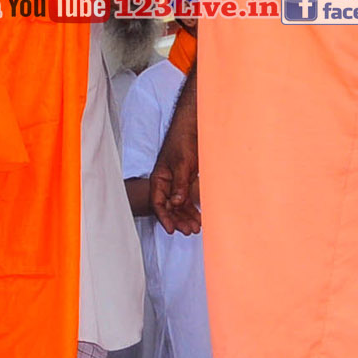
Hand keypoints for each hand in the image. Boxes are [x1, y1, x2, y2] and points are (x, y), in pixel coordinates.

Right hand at [150, 90, 201, 234]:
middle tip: (189, 230)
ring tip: (196, 228)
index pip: (158, 202)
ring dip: (186, 216)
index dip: (164, 217)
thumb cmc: (182, 141)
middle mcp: (167, 183)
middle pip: (169, 207)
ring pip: (179, 205)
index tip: (172, 229)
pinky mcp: (187, 181)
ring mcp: (177, 182)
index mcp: (160, 178)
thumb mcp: (181, 163)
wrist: (193, 127)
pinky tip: (199, 217)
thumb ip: (179, 183)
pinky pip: (187, 199)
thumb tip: (175, 203)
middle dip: (178, 220)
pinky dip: (192, 208)